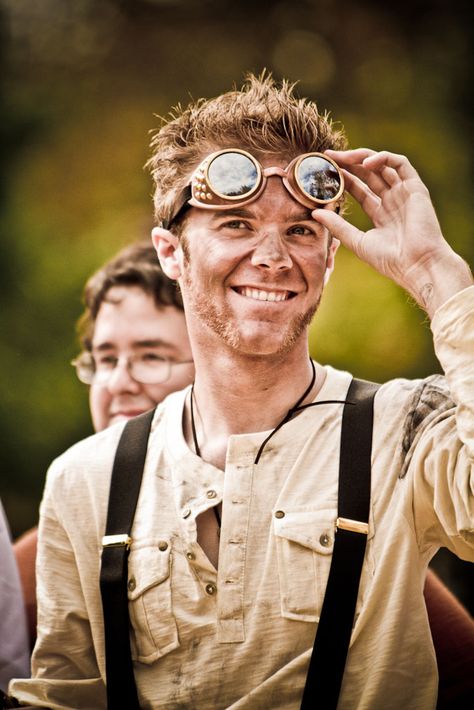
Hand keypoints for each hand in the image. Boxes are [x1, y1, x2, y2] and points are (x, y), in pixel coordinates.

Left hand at [312, 148, 472, 317]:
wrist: (416, 265)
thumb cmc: (389, 260)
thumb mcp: (356, 241)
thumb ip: (337, 226)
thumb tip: (314, 213)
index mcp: (380, 214)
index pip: (359, 189)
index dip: (344, 178)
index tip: (326, 171)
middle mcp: (393, 201)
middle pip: (369, 174)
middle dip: (349, 163)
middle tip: (329, 157)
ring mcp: (404, 193)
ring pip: (383, 165)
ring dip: (362, 157)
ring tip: (343, 157)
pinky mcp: (416, 188)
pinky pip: (401, 164)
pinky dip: (383, 158)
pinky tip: (366, 163)